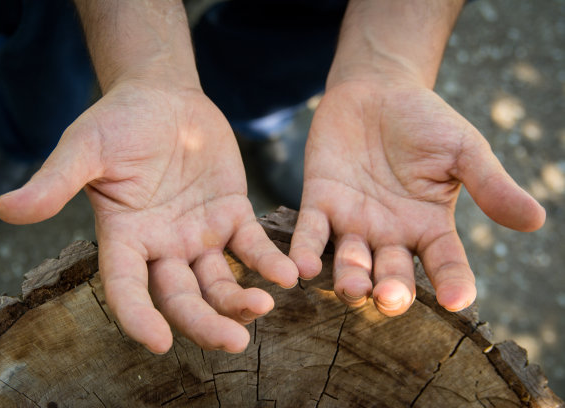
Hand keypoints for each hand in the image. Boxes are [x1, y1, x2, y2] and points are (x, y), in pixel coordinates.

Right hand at [0, 82, 297, 352]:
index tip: (158, 343)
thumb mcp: (84, 147)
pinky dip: (268, 261)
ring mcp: (199, 234)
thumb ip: (54, 181)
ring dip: (240, 300)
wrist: (163, 97)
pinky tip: (287, 274)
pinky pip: (252, 246)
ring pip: (219, 281)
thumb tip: (5, 209)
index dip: (137, 316)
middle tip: (233, 343)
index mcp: (123, 237)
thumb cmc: (118, 121)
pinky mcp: (231, 215)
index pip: (125, 287)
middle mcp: (162, 246)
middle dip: (204, 322)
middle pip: (181, 297)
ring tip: (263, 307)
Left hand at [290, 80, 544, 315]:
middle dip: (391, 290)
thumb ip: (490, 184)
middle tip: (390, 298)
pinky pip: (310, 234)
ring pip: (350, 262)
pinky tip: (301, 268)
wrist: (376, 89)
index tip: (456, 301)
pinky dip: (305, 252)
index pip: (445, 264)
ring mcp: (352, 222)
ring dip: (350, 278)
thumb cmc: (424, 120)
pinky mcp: (319, 203)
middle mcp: (390, 234)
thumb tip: (536, 220)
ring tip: (353, 289)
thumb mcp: (463, 149)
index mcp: (429, 226)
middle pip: (392, 274)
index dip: (453, 283)